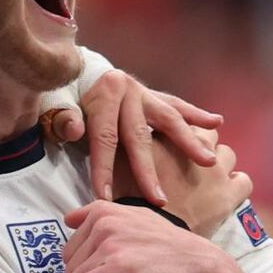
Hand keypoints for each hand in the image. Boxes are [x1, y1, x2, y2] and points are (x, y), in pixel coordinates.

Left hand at [44, 69, 221, 204]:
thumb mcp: (56, 106)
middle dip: (148, 171)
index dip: (103, 168)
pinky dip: (196, 115)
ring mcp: (145, 93)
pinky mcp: (155, 96)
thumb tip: (74, 129)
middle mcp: (128, 90)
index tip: (106, 197)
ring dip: (189, 142)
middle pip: (139, 136)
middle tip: (158, 201)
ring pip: (170, 119)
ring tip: (208, 161)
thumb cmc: (64, 97)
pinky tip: (216, 122)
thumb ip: (63, 119)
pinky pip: (178, 106)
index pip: (104, 137)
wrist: (76, 71)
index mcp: (103, 93)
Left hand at [62, 200, 237, 272]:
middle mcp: (105, 225)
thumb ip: (106, 214)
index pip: (71, 242)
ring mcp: (110, 246)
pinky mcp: (117, 269)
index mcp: (105, 211)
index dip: (79, 262)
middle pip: (70, 261)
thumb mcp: (138, 217)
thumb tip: (69, 219)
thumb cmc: (171, 245)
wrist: (202, 265)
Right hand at [112, 128, 252, 237]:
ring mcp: (215, 170)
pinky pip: (244, 182)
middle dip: (202, 142)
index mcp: (169, 135)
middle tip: (191, 158)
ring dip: (219, 162)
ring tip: (209, 176)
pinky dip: (237, 184)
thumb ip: (124, 147)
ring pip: (227, 154)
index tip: (174, 142)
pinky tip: (228, 190)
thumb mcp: (116, 163)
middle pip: (208, 134)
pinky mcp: (228, 194)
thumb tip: (119, 140)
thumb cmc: (125, 196)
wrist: (147, 228)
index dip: (178, 132)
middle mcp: (196, 145)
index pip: (180, 121)